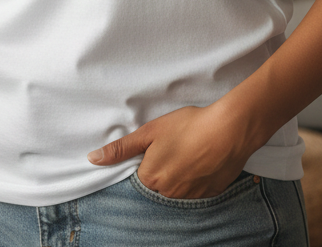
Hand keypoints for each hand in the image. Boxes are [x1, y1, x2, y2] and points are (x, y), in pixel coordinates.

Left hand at [87, 103, 251, 199]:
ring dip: (181, 173)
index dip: (150, 157)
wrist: (228, 130)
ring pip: (178, 187)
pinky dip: (198, 176)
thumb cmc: (188, 126)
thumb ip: (121, 148)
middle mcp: (169, 193)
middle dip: (165, 166)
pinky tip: (204, 158)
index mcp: (151, 177)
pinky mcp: (210, 194)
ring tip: (192, 149)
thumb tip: (92, 159)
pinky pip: (197, 189)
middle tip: (177, 145)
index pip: (142, 174)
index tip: (160, 145)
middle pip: (159, 182)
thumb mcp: (150, 131)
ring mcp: (191, 196)